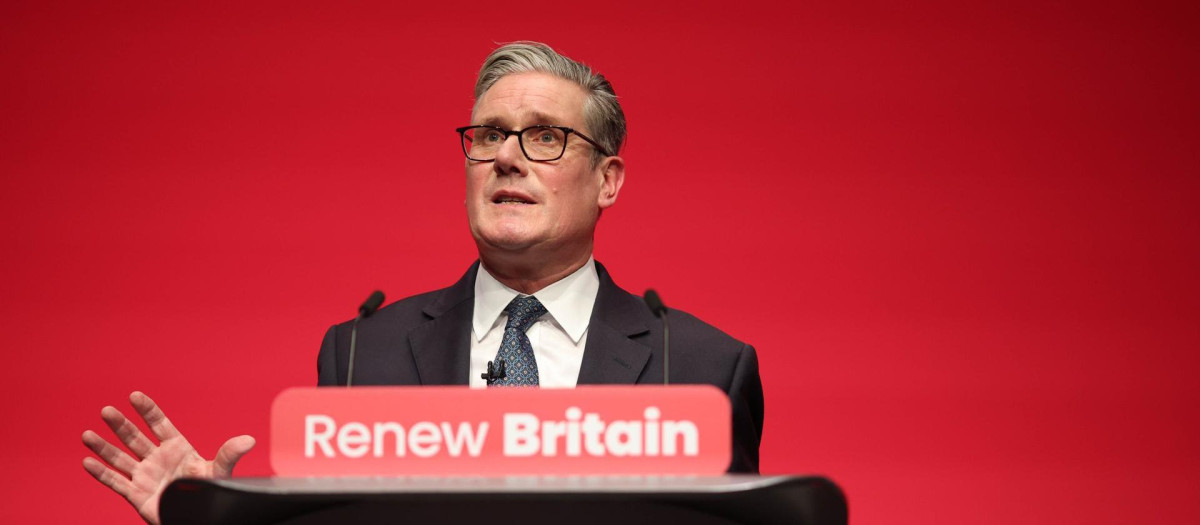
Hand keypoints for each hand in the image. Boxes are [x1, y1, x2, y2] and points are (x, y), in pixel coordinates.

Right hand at [82, 392, 254, 524]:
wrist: (200, 516)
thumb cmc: (209, 492)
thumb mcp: (219, 472)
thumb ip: (229, 455)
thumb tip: (249, 440)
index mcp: (177, 448)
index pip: (159, 425)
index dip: (148, 411)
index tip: (134, 396)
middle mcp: (157, 459)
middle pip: (135, 438)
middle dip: (121, 425)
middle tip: (106, 410)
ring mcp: (145, 476)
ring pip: (120, 458)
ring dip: (104, 447)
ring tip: (87, 435)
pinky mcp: (137, 495)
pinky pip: (116, 482)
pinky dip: (101, 474)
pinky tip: (87, 462)